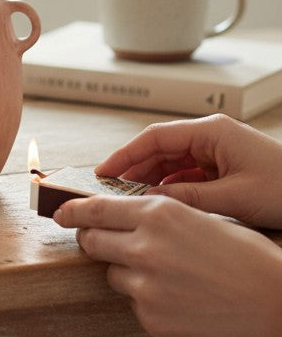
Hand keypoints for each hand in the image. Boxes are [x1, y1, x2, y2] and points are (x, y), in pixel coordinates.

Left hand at [55, 194, 281, 336]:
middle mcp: (144, 246)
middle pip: (91, 241)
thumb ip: (157, 217)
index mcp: (158, 215)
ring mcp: (145, 286)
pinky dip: (149, 301)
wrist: (278, 305)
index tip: (59, 213)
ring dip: (127, 273)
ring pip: (113, 275)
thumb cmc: (247, 258)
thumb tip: (121, 216)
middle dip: (92, 241)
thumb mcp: (200, 219)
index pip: (95, 209)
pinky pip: (135, 304)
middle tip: (99, 243)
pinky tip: (180, 300)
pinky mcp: (152, 319)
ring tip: (167, 277)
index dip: (72, 210)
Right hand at [94, 113, 281, 228]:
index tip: (103, 173)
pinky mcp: (227, 167)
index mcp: (212, 132)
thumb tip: (147, 203)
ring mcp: (220, 151)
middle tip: (110, 190)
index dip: (125, 155)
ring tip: (130, 199)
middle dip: (134, 168)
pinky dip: (172, 187)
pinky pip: (190, 174)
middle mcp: (212, 136)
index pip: (155, 137)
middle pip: (161, 148)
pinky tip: (161, 203)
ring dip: (152, 179)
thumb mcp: (234, 198)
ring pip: (173, 162)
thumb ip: (188, 198)